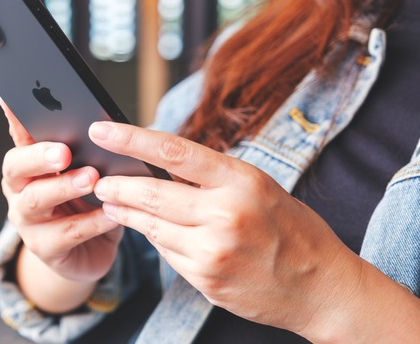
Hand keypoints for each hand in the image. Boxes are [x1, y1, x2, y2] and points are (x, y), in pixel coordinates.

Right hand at [0, 97, 121, 282]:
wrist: (89, 253)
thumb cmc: (88, 202)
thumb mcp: (85, 171)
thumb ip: (85, 148)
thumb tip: (105, 120)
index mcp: (27, 163)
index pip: (19, 134)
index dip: (13, 117)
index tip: (11, 98)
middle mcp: (19, 189)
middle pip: (16, 167)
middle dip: (39, 157)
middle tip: (64, 151)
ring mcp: (27, 221)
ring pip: (36, 200)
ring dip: (64, 187)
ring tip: (91, 178)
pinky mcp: (45, 248)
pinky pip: (66, 233)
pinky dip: (90, 222)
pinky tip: (111, 213)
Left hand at [87, 121, 361, 336]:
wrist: (321, 289)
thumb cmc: (292, 229)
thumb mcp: (260, 188)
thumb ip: (212, 177)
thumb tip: (160, 162)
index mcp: (242, 182)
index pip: (173, 152)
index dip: (131, 139)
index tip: (103, 130)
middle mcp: (225, 215)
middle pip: (151, 193)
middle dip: (117, 185)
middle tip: (99, 179)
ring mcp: (213, 251)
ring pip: (151, 227)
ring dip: (126, 212)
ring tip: (111, 201)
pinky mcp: (205, 279)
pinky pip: (166, 253)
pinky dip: (153, 238)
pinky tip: (146, 229)